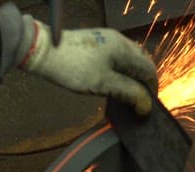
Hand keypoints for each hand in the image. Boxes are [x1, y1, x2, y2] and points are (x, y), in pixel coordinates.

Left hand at [17, 20, 158, 115]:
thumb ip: (128, 92)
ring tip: (128, 95)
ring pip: (130, 60)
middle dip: (144, 83)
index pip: (149, 70)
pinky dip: (122, 71)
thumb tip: (146, 105)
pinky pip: (119, 57)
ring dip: (133, 77)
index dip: (152, 89)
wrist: (42, 51)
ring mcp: (108, 40)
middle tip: (139, 103)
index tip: (147, 107)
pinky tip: (115, 82)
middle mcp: (120, 40)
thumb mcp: (102, 83)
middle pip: (142, 63)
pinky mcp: (98, 43)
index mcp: (124, 49)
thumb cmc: (73, 68)